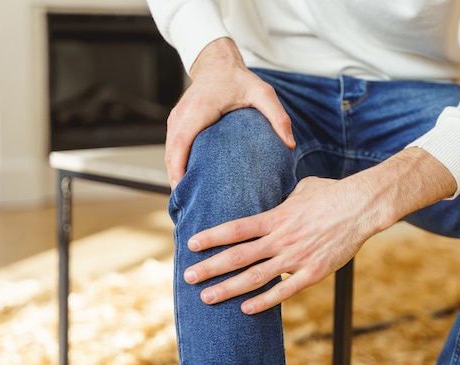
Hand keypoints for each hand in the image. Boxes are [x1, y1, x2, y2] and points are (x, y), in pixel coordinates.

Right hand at [165, 37, 294, 188]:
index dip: (178, 169)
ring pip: (169, 154)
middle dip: (175, 181)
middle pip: (171, 155)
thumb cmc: (238, 79)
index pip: (181, 144)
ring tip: (186, 200)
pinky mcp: (177, 124)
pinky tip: (187, 183)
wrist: (216, 62)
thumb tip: (290, 144)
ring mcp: (176, 120)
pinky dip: (176, 166)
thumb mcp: (263, 93)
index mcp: (198, 111)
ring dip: (174, 176)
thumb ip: (278, 117)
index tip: (183, 190)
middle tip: (186, 206)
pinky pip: (172, 149)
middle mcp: (182, 117)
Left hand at [184, 176, 376, 314]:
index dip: (212, 237)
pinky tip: (245, 309)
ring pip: (255, 277)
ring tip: (206, 297)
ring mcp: (296, 257)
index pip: (236, 229)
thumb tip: (270, 196)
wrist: (361, 206)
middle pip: (238, 256)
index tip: (191, 243)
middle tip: (187, 276)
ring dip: (228, 288)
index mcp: (275, 217)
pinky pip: (284, 291)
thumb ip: (280, 199)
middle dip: (210, 267)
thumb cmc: (330, 194)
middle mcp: (280, 239)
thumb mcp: (299, 189)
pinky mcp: (313, 272)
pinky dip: (264, 301)